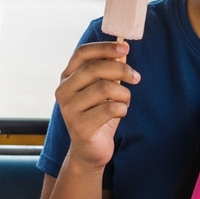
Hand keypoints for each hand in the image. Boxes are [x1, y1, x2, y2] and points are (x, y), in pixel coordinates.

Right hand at [56, 41, 140, 170]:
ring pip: (105, 88)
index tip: (125, 47)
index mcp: (67, 77)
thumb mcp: (105, 89)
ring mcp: (69, 109)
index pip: (82, 53)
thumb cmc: (98, 115)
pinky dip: (122, 108)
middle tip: (136, 77)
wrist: (90, 151)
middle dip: (121, 70)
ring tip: (125, 101)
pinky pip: (109, 109)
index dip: (104, 47)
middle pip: (95, 68)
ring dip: (124, 93)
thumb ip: (110, 70)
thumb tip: (121, 51)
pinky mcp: (79, 126)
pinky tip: (120, 113)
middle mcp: (63, 91)